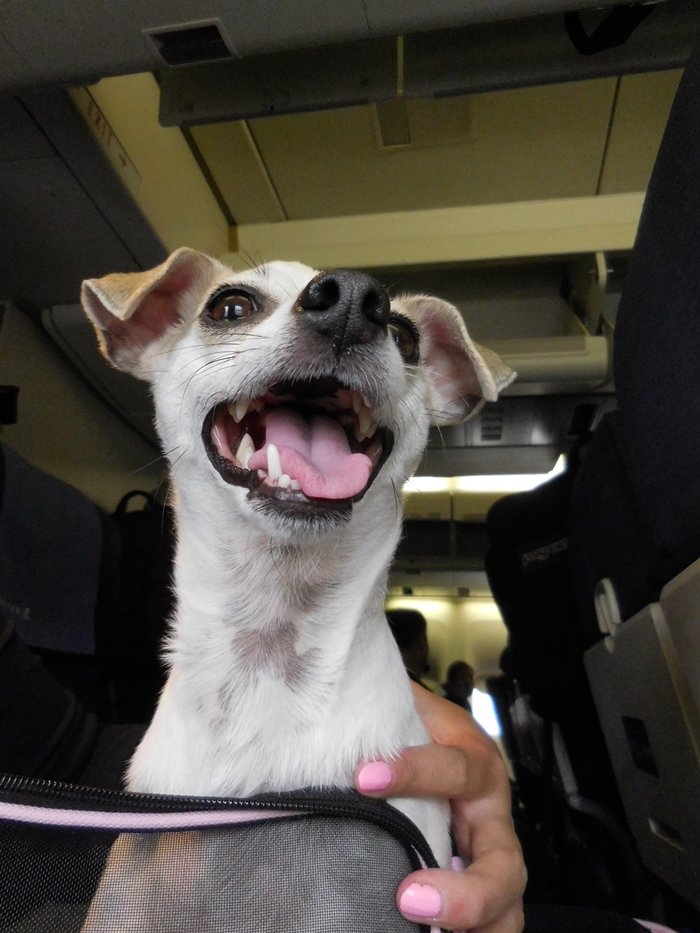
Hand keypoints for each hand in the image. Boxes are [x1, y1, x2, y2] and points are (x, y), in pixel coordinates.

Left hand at [355, 683, 525, 931]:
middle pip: (504, 865)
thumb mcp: (408, 704)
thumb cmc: (419, 728)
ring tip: (426, 932)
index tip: (364, 776)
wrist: (442, 742)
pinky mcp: (480, 895)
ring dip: (473, 927)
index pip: (456, 767)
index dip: (414, 771)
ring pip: (508, 911)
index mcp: (474, 763)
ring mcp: (491, 863)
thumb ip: (380, 697)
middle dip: (467, 893)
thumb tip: (330, 677)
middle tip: (411, 897)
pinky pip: (487, 928)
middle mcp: (491, 819)